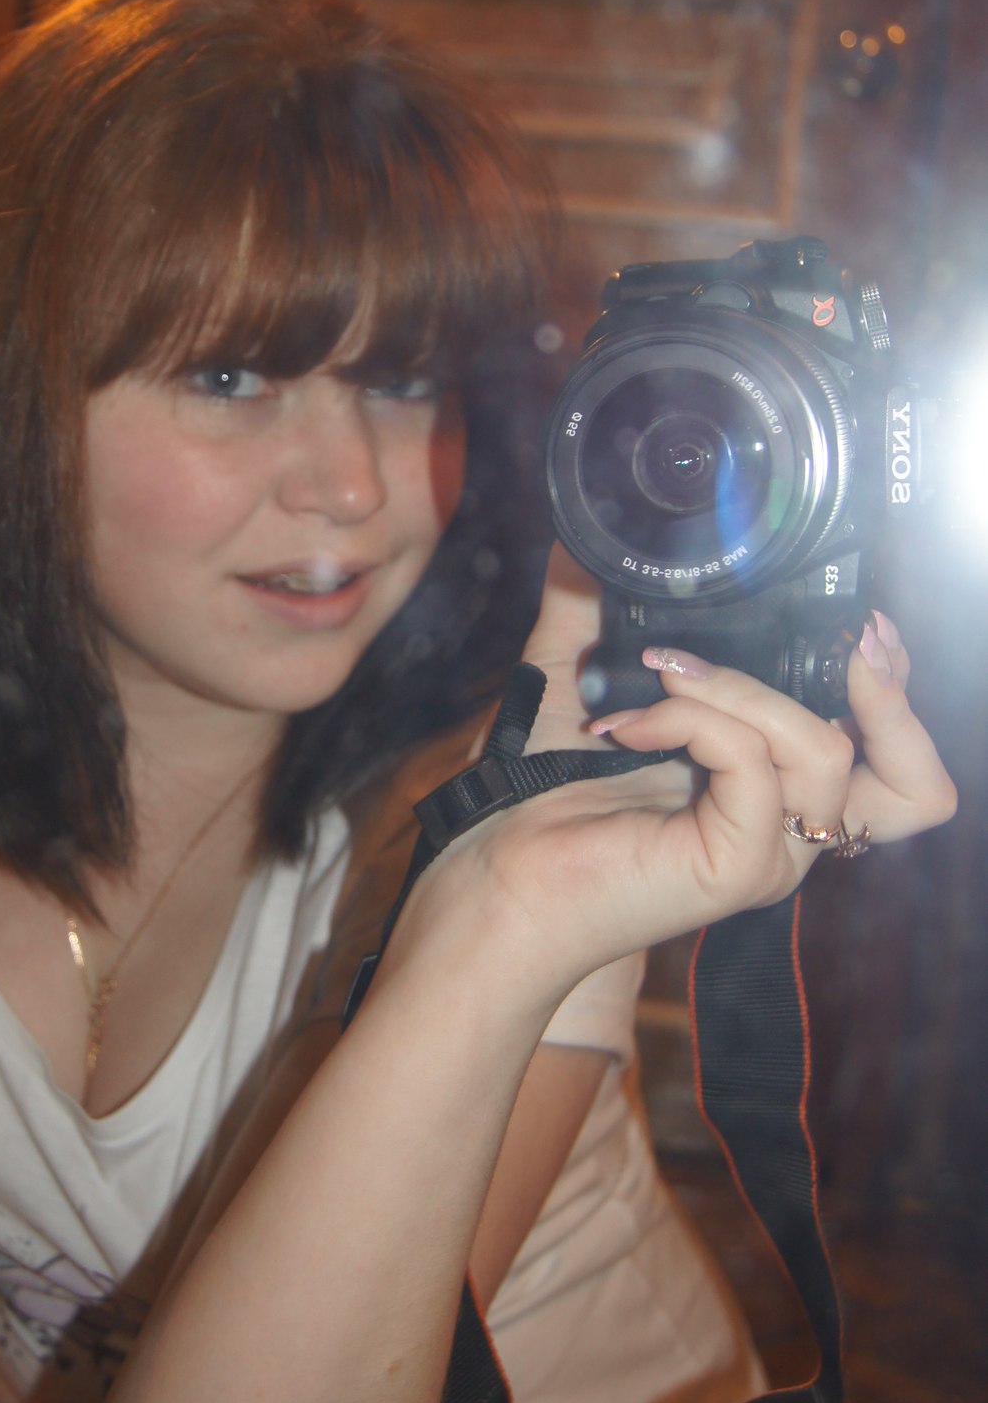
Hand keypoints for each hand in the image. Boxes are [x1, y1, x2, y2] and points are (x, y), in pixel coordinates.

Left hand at [430, 571, 956, 994]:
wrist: (495, 862)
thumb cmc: (537, 786)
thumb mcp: (580, 673)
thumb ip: (595, 606)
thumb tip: (585, 538)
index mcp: (774, 782)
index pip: (885, 749)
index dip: (892, 684)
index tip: (862, 620)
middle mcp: (787, 824)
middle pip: (908, 775)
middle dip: (887, 693)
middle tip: (841, 636)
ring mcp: (769, 852)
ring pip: (822, 748)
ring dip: (741, 688)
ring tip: (661, 673)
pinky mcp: (735, 864)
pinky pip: (752, 763)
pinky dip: (694, 719)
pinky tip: (631, 722)